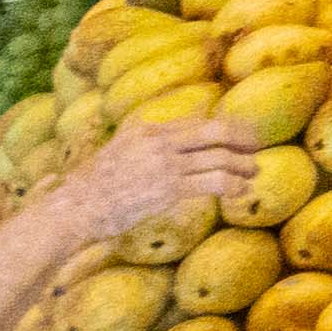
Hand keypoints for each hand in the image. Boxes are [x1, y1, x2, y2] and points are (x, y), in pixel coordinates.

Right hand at [35, 112, 259, 245]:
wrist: (73, 209)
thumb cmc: (91, 187)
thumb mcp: (117, 151)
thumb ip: (143, 141)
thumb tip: (163, 138)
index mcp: (147, 129)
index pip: (197, 121)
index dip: (223, 128)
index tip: (240, 134)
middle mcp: (159, 141)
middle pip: (216, 131)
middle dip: (243, 137)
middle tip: (257, 146)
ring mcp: (165, 164)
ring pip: (220, 157)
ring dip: (243, 165)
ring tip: (253, 173)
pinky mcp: (169, 188)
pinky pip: (214, 182)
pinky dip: (234, 184)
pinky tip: (242, 192)